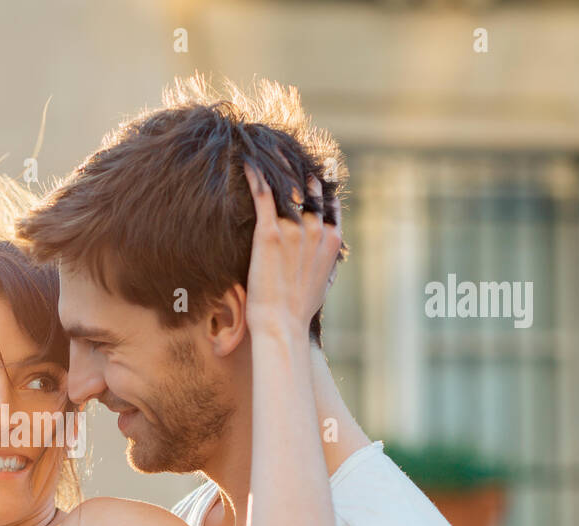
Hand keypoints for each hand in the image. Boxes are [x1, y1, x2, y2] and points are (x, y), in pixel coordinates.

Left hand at [243, 163, 342, 335]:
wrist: (282, 323)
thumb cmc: (298, 311)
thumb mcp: (321, 284)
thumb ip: (323, 263)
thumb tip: (325, 261)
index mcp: (331, 240)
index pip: (329, 202)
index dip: (323, 184)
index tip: (319, 167)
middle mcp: (317, 230)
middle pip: (309, 189)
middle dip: (299, 170)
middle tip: (287, 151)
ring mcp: (295, 230)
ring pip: (287, 188)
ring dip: (277, 167)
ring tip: (267, 149)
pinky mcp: (270, 233)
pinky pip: (263, 196)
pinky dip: (256, 177)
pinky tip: (247, 163)